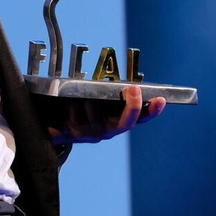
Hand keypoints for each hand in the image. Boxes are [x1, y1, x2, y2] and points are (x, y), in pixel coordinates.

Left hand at [44, 83, 165, 145]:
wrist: (55, 124)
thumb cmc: (81, 106)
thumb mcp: (97, 98)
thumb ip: (110, 92)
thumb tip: (121, 81)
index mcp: (118, 121)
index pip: (141, 118)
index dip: (152, 111)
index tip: (161, 100)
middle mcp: (109, 131)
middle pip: (126, 122)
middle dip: (132, 106)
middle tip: (134, 88)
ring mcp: (94, 134)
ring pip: (96, 112)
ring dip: (88, 100)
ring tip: (78, 95)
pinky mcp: (78, 134)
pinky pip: (78, 113)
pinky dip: (73, 105)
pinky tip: (68, 104)